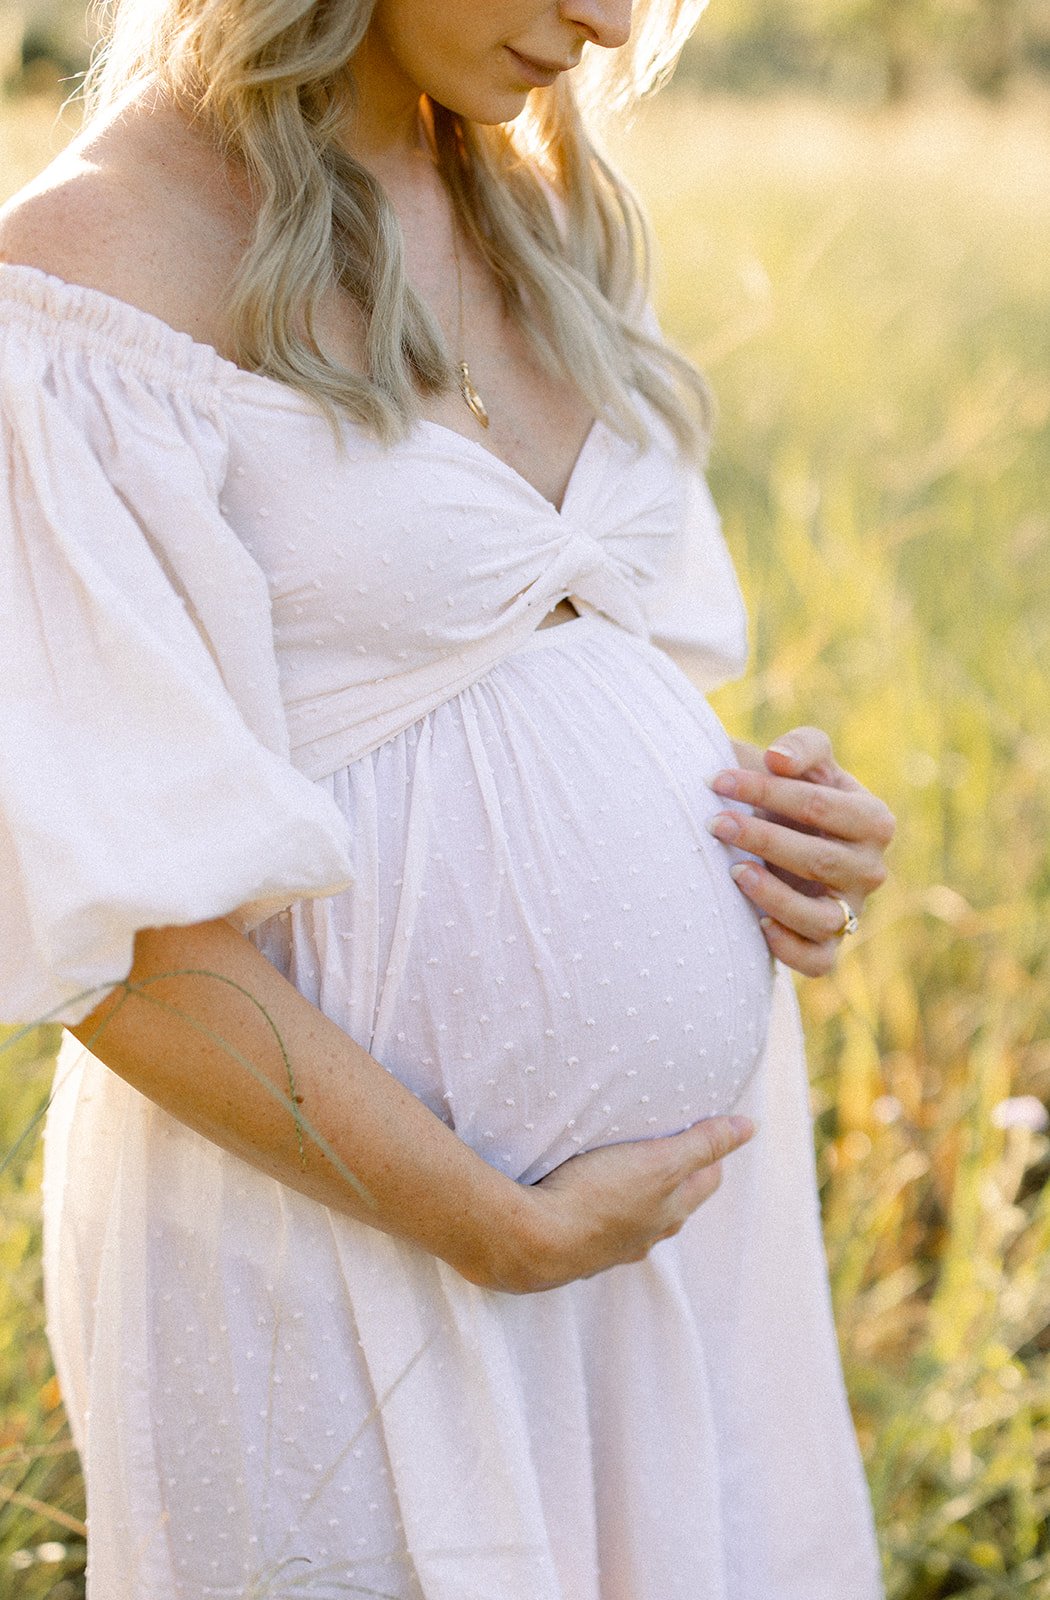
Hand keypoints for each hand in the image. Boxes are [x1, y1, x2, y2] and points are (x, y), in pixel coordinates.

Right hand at [506, 1114, 754, 1292]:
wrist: (533, 1242)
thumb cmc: (599, 1197)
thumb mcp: (660, 1162)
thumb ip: (704, 1144)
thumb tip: (750, 1126)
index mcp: (669, 1212)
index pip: (705, 1182)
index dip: (711, 1157)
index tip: (708, 1133)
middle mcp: (643, 1236)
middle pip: (672, 1204)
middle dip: (676, 1178)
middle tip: (670, 1147)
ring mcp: (606, 1248)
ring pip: (633, 1220)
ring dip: (633, 1199)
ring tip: (624, 1173)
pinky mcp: (572, 1251)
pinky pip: (594, 1228)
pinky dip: (596, 1212)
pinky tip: (581, 1200)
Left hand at [708, 726, 894, 977]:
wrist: (782, 838)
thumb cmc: (792, 796)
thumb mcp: (803, 762)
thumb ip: (801, 747)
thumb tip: (778, 759)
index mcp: (874, 820)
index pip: (822, 806)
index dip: (766, 790)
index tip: (716, 780)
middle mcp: (871, 869)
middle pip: (820, 859)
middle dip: (761, 838)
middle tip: (714, 822)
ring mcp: (851, 912)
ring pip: (821, 917)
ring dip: (773, 896)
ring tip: (733, 871)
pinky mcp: (828, 947)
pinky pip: (818, 961)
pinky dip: (788, 947)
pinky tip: (756, 922)